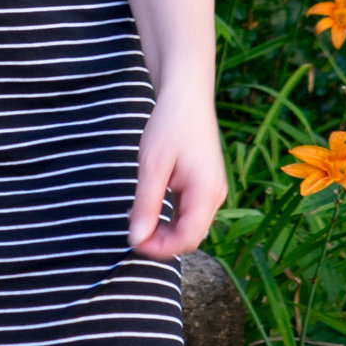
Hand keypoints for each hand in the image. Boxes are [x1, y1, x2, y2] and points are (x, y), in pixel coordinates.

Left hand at [129, 93, 225, 258]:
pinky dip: (169, 217)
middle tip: (131, 232)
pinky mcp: (204, 186)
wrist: (186, 97)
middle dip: (161, 242)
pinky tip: (149, 207)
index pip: (188, 239)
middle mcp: (215, 196)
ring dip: (164, 230)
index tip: (133, 243)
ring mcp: (211, 191)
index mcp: (206, 192)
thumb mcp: (152, 167)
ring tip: (137, 218)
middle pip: (190, 236)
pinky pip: (188, 212)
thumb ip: (145, 205)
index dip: (160, 248)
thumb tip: (135, 238)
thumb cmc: (169, 126)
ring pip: (189, 226)